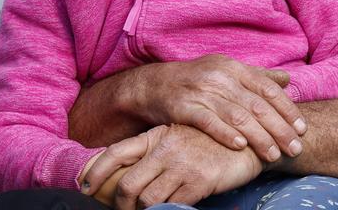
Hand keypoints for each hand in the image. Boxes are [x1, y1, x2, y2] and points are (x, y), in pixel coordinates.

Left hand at [82, 124, 261, 209]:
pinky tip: (170, 209)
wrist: (253, 140)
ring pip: (147, 200)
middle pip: (127, 185)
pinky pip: (171, 207)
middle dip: (120, 205)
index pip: (116, 153)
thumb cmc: (214, 141)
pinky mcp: (200, 182)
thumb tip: (129, 169)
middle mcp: (167, 149)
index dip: (95, 172)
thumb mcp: (182, 136)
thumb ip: (158, 148)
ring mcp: (183, 165)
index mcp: (159, 135)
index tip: (84, 187)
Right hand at [128, 54, 304, 161]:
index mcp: (235, 68)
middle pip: (257, 105)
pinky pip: (208, 122)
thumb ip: (258, 77)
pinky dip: (225, 134)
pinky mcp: (184, 107)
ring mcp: (202, 92)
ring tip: (274, 154)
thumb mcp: (228, 71)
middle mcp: (221, 78)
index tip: (302, 128)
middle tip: (295, 148)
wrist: (154, 85)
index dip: (287, 109)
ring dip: (258, 137)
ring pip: (237, 116)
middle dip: (279, 129)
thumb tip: (288, 80)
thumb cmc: (197, 80)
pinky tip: (240, 146)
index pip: (268, 89)